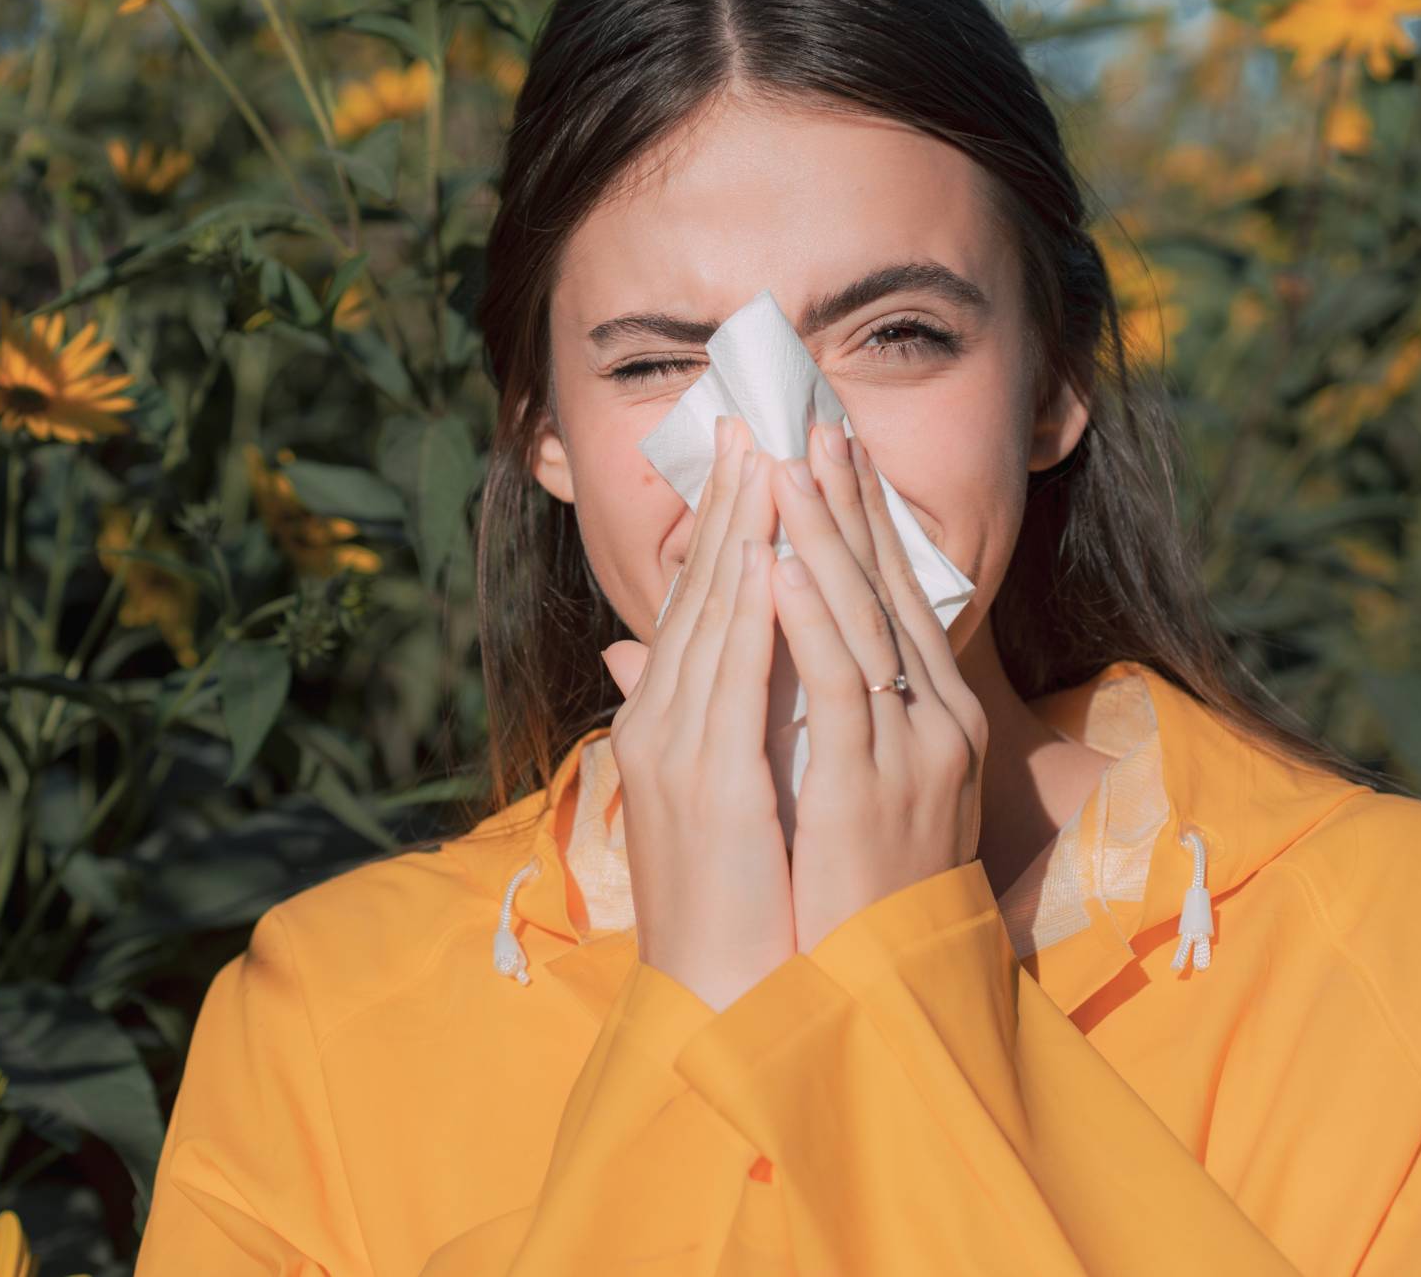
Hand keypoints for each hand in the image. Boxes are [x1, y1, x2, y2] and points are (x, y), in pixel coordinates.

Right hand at [599, 413, 797, 1012]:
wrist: (717, 997)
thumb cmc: (729, 905)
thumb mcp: (712, 800)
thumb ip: (691, 719)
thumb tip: (653, 659)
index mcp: (664, 726)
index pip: (698, 607)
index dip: (724, 526)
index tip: (752, 454)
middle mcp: (660, 726)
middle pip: (699, 596)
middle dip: (731, 506)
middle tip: (758, 423)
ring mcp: (676, 750)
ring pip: (711, 620)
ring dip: (740, 534)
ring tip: (766, 460)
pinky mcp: (707, 781)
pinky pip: (731, 681)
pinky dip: (747, 614)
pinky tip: (766, 557)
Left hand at [766, 419, 990, 954]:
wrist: (883, 989)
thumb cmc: (847, 890)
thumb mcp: (819, 782)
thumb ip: (771, 707)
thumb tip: (674, 650)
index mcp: (933, 716)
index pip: (893, 598)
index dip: (860, 521)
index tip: (826, 451)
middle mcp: (938, 721)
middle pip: (888, 591)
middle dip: (847, 505)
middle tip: (812, 425)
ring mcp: (916, 751)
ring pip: (864, 623)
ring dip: (821, 540)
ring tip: (784, 470)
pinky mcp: (876, 787)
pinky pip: (842, 686)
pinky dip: (807, 622)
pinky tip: (774, 568)